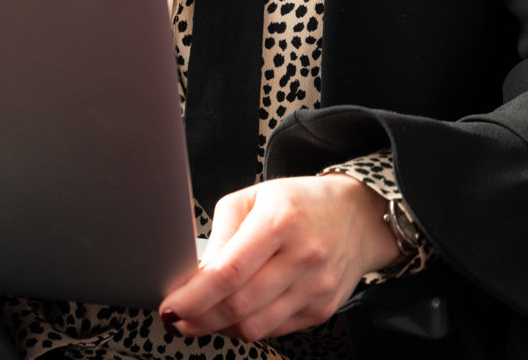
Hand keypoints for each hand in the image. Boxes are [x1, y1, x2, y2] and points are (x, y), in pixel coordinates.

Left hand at [158, 174, 397, 340]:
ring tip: (202, 318)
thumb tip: (195, 275)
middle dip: (199, 319)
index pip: (229, 272)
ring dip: (220, 328)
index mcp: (280, 221)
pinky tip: (233, 316)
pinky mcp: (323, 308)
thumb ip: (221, 234)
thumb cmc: (298, 203)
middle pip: (239, 305)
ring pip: (256, 326)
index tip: (171, 307)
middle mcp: (303, 256)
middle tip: (176, 319)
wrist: (356, 216)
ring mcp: (316, 287)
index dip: (194, 297)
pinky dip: (247, 328)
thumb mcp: (252, 198)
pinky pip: (275, 330)